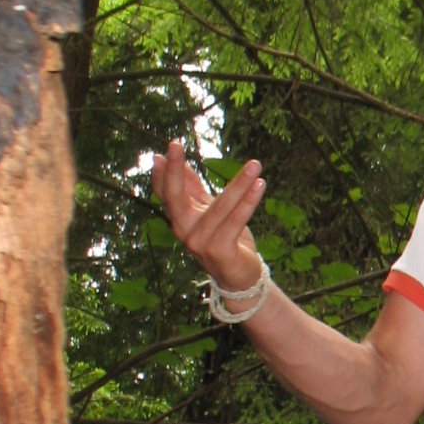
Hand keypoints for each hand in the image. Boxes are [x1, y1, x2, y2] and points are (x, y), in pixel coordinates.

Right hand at [151, 139, 266, 293]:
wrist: (240, 278)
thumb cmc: (225, 240)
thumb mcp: (207, 211)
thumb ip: (192, 188)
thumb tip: (167, 159)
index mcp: (180, 219)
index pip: (164, 192)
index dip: (163, 171)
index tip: (169, 147)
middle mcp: (184, 230)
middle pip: (175, 197)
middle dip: (175, 170)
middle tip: (175, 145)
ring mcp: (199, 242)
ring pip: (219, 206)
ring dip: (240, 184)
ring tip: (255, 165)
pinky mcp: (219, 251)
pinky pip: (236, 221)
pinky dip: (249, 201)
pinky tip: (260, 185)